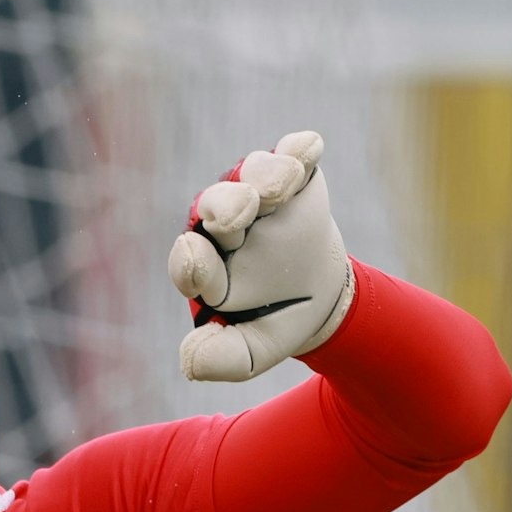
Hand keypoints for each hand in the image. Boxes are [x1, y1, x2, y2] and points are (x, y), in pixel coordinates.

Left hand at [167, 130, 353, 380]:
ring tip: (281, 188)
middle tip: (236, 214)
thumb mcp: (251, 353)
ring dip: (265, 176)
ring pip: (253, 174)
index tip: (196, 258)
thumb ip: (221, 359)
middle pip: (216, 205)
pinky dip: (300, 151)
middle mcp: (224, 227)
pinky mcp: (298, 178)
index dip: (192, 262)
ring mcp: (261, 198)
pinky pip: (296, 154)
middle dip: (225, 206)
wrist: (322, 301)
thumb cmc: (274, 322)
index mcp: (204, 266)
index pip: (189, 260)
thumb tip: (190, 360)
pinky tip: (308, 151)